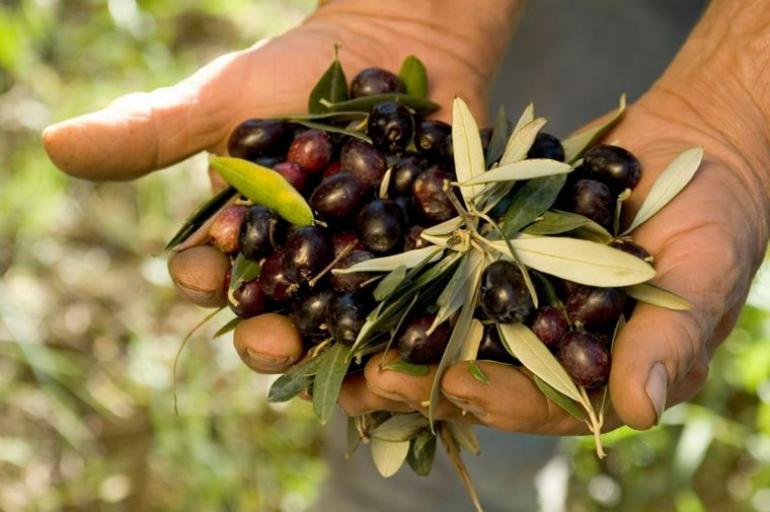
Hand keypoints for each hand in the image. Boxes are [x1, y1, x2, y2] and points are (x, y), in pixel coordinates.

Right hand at [43, 1, 519, 373]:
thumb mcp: (227, 100)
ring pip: (345, 331)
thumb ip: (155, 131)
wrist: (397, 46)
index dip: (204, 279)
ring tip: (351, 371)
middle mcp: (297, 266)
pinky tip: (413, 347)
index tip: (205, 273)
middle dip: (271, 339)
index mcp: (245, 239)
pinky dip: (412, 331)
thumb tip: (56, 142)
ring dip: (344, 357)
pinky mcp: (419, 266)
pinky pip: (414, 309)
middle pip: (279, 322)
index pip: (212, 275)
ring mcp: (360, 271)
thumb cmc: (303, 72)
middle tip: (275, 342)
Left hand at [344, 79, 769, 431]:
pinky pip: (448, 273)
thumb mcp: (702, 274)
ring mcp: (518, 301)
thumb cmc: (716, 216)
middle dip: (427, 380)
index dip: (502, 399)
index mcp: (599, 370)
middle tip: (373, 377)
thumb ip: (669, 340)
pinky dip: (409, 280)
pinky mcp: (493, 258)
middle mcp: (549, 345)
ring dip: (399, 340)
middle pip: (483, 376)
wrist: (688, 148)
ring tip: (346, 343)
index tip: (460, 388)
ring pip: (453, 331)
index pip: (546, 401)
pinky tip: (364, 283)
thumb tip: (639, 410)